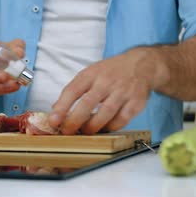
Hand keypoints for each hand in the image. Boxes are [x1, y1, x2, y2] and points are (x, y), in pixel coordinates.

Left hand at [48, 48, 164, 134]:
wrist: (142, 64)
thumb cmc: (111, 72)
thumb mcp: (90, 73)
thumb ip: (74, 90)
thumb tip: (56, 110)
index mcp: (91, 74)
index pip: (73, 90)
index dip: (61, 107)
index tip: (53, 120)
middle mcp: (106, 82)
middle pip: (87, 103)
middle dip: (74, 121)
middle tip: (66, 132)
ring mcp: (122, 91)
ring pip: (105, 113)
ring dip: (92, 126)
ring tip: (85, 132)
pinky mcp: (136, 102)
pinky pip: (122, 120)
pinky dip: (111, 127)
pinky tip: (104, 128)